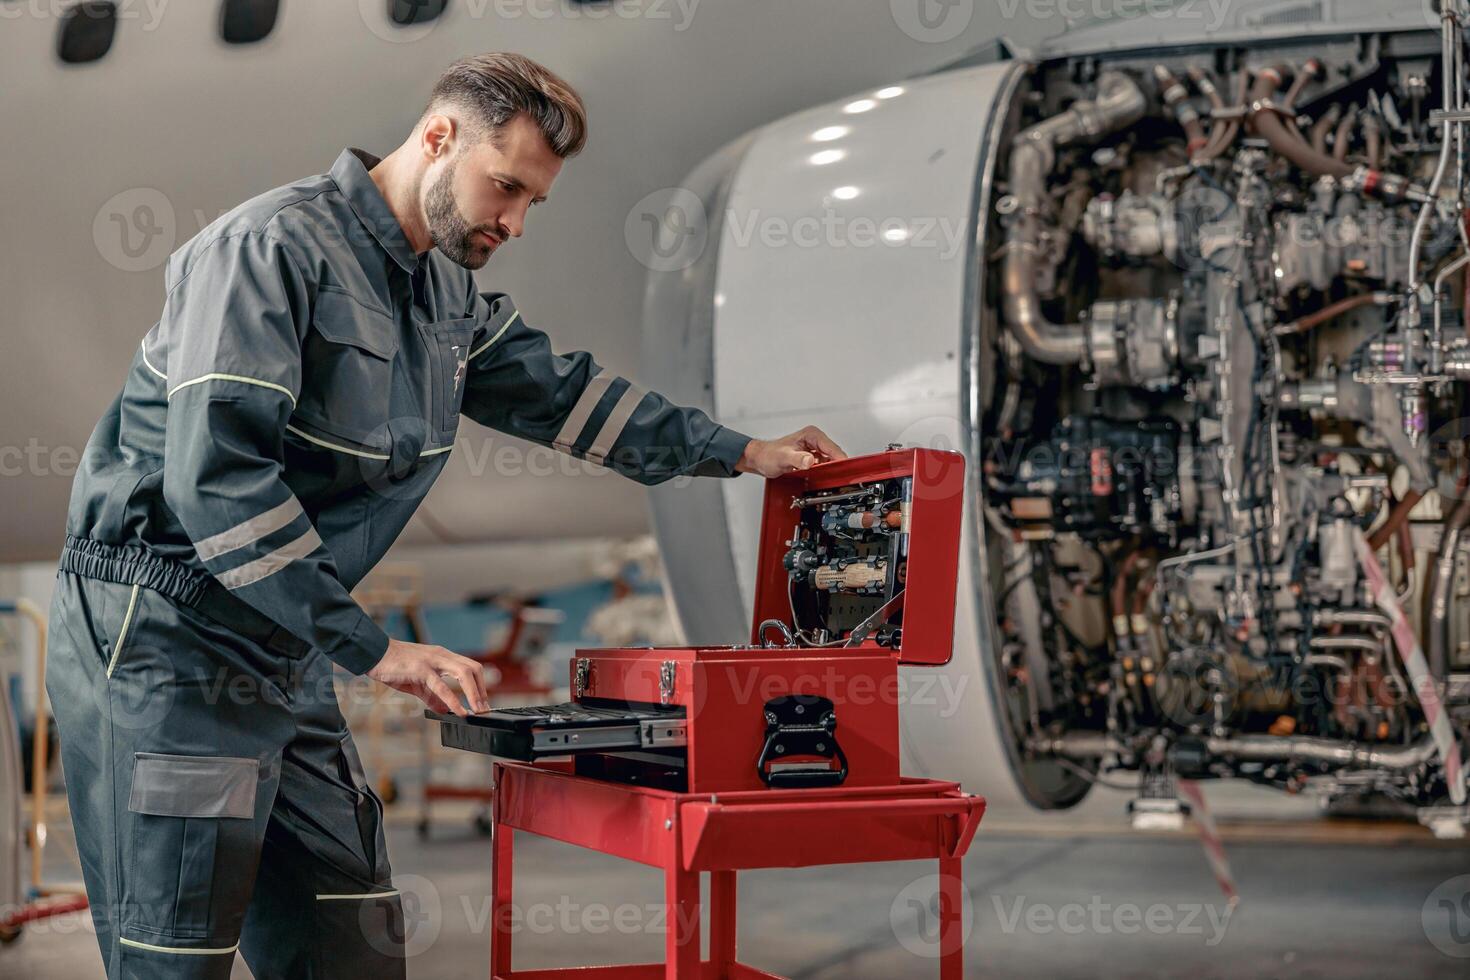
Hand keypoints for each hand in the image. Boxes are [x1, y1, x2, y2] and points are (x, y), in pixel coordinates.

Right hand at [367, 638, 489, 715]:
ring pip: (464, 673)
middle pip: (474, 669)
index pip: (471, 667)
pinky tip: (459, 711)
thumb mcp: (418, 683)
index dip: (481, 685)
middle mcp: (442, 655)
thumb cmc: (395, 666)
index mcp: (443, 656)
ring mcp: (433, 660)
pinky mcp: (421, 669)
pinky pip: (442, 685)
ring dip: (474, 694)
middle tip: (484, 710)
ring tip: (478, 711)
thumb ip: (433, 696)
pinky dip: (453, 700)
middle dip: (482, 690)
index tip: (483, 703)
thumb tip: (445, 711)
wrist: (374, 653)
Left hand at [736, 426, 847, 477]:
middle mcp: (815, 439)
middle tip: (836, 477)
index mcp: (811, 435)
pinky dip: (825, 471)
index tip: (843, 469)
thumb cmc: (769, 455)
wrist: (761, 459)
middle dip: (836, 465)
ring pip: (831, 460)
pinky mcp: (812, 457)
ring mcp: (814, 448)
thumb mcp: (784, 457)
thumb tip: (810, 461)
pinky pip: (824, 465)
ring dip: (830, 469)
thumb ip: (798, 459)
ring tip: (827, 477)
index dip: (839, 459)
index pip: (832, 447)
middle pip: (834, 454)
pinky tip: (819, 477)